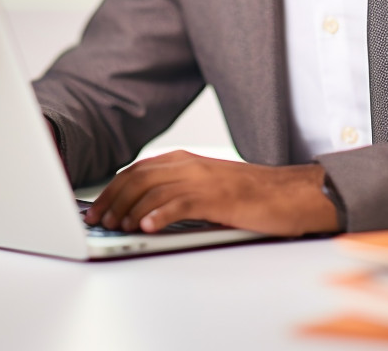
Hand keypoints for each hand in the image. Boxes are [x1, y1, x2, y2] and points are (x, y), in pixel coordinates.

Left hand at [83, 150, 339, 237]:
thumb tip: (143, 210)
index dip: (113, 189)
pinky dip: (160, 215)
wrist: (288, 193)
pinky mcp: (217, 197)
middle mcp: (191, 164)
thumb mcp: (207, 186)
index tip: (99, 208)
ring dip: (131, 210)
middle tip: (102, 221)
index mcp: (186, 160)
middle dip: (114, 200)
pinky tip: (147, 228)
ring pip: (154, 189)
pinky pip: (181, 204)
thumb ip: (178, 191)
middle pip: (139, 177)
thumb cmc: (250, 194)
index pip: (138, 169)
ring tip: (120, 227)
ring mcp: (203, 179)